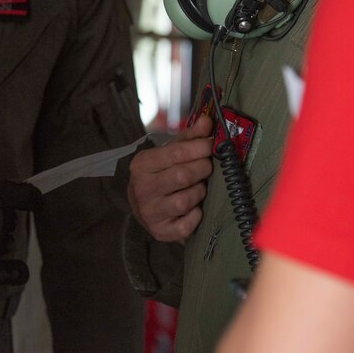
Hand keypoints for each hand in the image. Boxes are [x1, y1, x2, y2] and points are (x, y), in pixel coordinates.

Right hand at [129, 114, 214, 242]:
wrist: (142, 206)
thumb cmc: (159, 174)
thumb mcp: (168, 152)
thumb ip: (189, 138)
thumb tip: (207, 121)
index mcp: (142, 164)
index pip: (176, 153)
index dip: (200, 147)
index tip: (211, 144)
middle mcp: (142, 188)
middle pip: (183, 176)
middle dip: (202, 169)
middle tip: (207, 166)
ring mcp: (150, 212)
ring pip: (186, 200)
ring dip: (199, 192)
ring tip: (198, 186)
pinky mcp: (160, 231)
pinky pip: (187, 224)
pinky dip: (196, 215)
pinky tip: (193, 208)